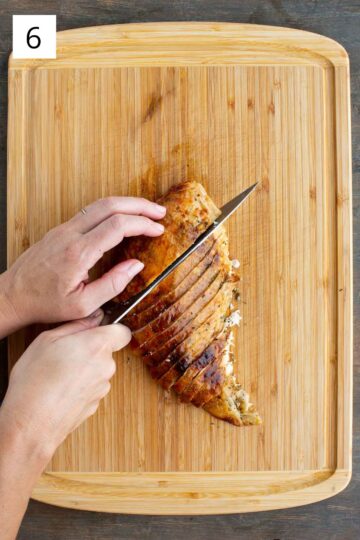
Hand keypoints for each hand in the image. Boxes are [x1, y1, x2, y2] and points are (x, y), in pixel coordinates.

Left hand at [0, 196, 165, 331]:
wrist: (13, 295)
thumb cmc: (45, 303)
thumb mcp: (83, 305)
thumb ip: (113, 284)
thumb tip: (136, 266)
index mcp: (79, 253)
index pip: (117, 226)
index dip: (142, 224)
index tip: (158, 230)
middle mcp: (71, 234)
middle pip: (110, 205)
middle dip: (139, 205)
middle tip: (160, 212)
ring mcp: (64, 228)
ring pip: (100, 203)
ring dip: (126, 204)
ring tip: (146, 211)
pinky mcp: (61, 229)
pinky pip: (90, 211)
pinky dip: (112, 209)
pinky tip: (122, 217)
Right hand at [0, 310, 128, 457]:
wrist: (32, 423)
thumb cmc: (36, 380)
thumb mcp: (48, 339)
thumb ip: (76, 325)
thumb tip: (93, 318)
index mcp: (98, 346)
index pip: (122, 332)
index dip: (110, 329)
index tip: (95, 329)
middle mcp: (106, 367)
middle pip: (106, 352)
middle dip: (90, 350)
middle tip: (64, 352)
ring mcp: (102, 388)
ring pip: (97, 370)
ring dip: (83, 369)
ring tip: (57, 374)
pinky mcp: (95, 405)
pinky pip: (91, 388)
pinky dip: (79, 387)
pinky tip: (59, 389)